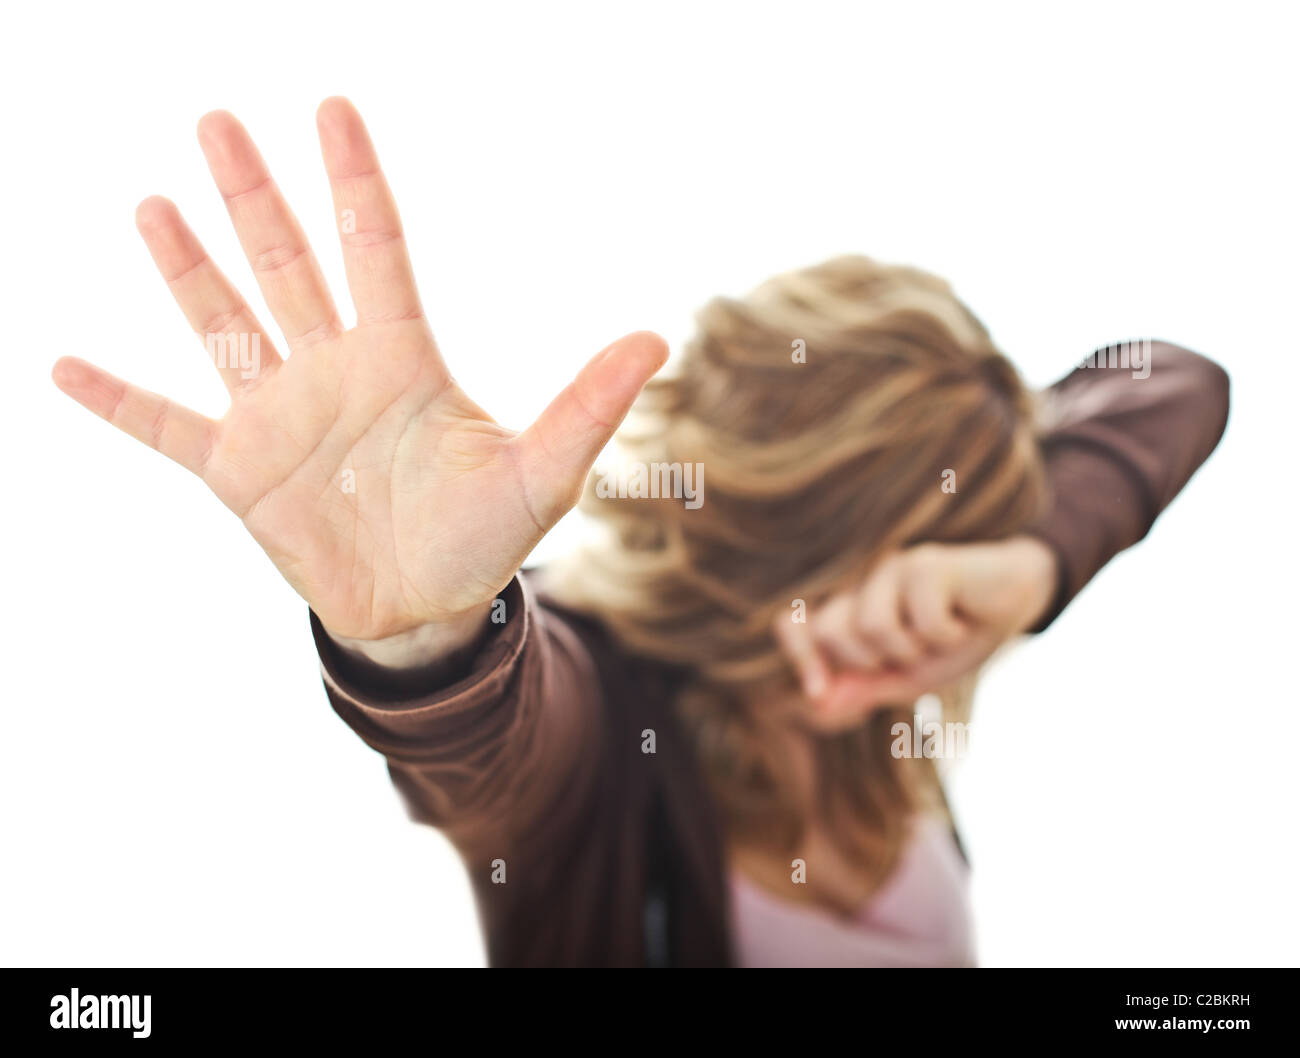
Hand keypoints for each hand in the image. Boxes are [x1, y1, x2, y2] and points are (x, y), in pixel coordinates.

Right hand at [52, 98, 666, 646]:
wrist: (425, 609)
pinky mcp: (238, 472)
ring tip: (154, 202)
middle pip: (286, 263)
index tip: (332, 106)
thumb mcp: (543, 473)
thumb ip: (587, 404)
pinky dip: (119, 401)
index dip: (353, 180)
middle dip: (253, 192)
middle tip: (217, 117)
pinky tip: (62, 364)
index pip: (374, 248)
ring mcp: (279, 416)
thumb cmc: (485, 536)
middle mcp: (333, 371)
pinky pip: (165, 427)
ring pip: (224, 323)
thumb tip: (656, 339)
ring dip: (187, 267)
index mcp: (402, 358)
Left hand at [773, 537, 1058, 730]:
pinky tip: (963, 620)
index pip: (796, 624)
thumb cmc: (954, 639)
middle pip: (831, 632)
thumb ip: (862, 690)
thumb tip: (817, 705)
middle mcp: (861, 583)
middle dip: (872, 662)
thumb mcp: (906, 678)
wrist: (1015, 605)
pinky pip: (921, 620)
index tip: (817, 693)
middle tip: (911, 655)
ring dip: (915, 650)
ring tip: (941, 637)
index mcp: (849, 608)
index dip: (799, 655)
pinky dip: (948, 636)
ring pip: (873, 627)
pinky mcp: (925, 562)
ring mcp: (890, 568)